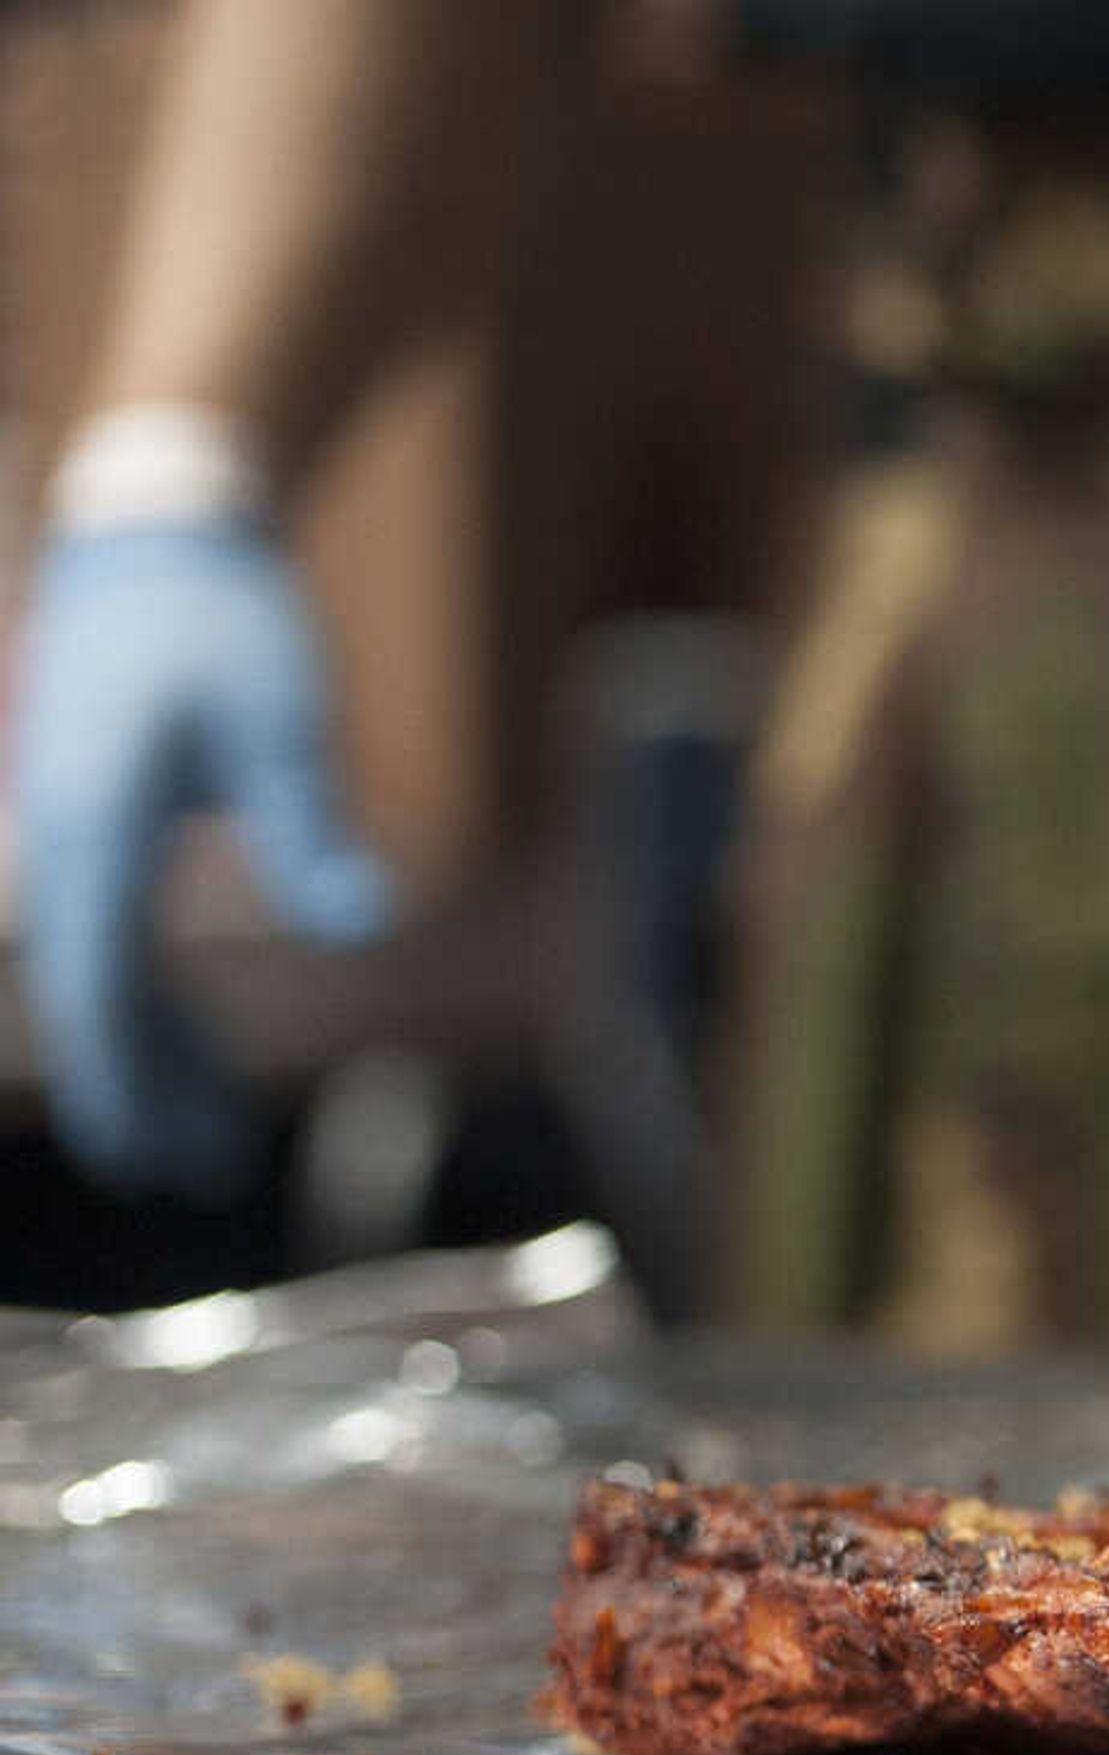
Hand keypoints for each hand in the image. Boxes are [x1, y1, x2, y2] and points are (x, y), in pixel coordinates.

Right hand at [11, 517, 387, 1194]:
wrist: (165, 538)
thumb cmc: (226, 620)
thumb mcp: (284, 717)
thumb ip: (311, 825)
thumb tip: (362, 922)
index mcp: (94, 819)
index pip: (98, 978)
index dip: (121, 1074)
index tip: (144, 1153)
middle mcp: (62, 836)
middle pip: (93, 995)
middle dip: (138, 1089)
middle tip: (192, 1178)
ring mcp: (74, 834)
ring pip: (106, 978)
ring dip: (156, 1056)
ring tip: (211, 1144)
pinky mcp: (104, 829)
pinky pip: (122, 940)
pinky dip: (161, 1002)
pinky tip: (207, 1058)